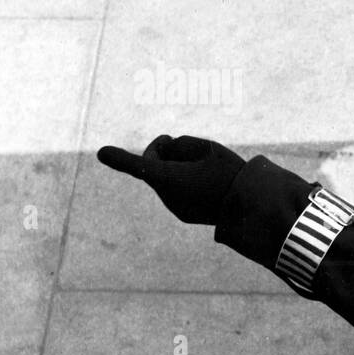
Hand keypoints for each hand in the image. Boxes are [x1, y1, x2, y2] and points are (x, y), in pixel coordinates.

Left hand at [97, 135, 246, 225]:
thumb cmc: (231, 173)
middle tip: (173, 140)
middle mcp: (167, 195)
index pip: (138, 166)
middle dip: (161, 152)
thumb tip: (166, 150)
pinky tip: (204, 182)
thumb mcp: (208, 147)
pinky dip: (182, 182)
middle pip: (153, 165)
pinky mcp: (183, 214)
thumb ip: (180, 144)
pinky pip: (175, 192)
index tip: (101, 152)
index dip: (119, 158)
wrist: (252, 209)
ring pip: (164, 179)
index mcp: (171, 178)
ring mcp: (175, 207)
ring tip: (203, 167)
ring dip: (174, 168)